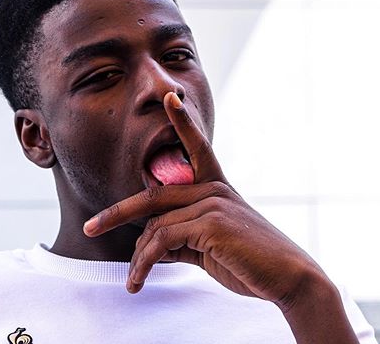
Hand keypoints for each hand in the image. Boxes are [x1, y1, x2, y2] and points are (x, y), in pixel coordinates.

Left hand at [83, 92, 326, 312]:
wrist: (289, 278)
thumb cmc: (252, 262)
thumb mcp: (212, 246)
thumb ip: (184, 237)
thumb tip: (154, 244)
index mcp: (216, 187)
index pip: (197, 146)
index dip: (182, 122)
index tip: (170, 97)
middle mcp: (212, 189)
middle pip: (152, 195)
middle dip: (117, 212)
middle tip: (91, 228)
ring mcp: (210, 203)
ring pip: (154, 225)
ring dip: (137, 258)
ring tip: (132, 283)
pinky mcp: (210, 224)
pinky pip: (162, 240)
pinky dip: (145, 263)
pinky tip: (138, 281)